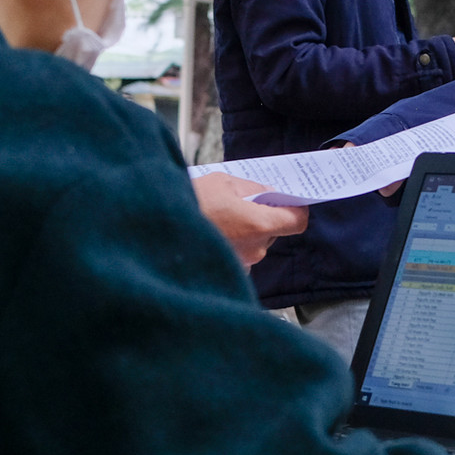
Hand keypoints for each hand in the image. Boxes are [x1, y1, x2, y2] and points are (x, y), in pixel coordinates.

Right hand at [191, 174, 308, 266]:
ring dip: (245, 229)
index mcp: (259, 224)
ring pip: (255, 242)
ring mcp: (242, 264)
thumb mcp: (223, 182)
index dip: (295, 209)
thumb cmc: (189, 204)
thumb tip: (268, 192)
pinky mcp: (227, 271)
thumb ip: (252, 188)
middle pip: (274, 231)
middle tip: (242, 202)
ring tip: (220, 216)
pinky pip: (239, 253)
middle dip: (263, 215)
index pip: (297, 221)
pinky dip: (232, 243)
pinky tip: (213, 231)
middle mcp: (256, 249)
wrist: (157, 232)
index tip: (288, 200)